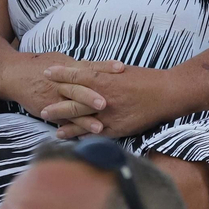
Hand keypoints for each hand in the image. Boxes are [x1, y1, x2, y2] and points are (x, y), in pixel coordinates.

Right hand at [1, 52, 117, 126]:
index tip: (121, 68)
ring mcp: (54, 99)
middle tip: (107, 103)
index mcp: (67, 68)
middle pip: (78, 90)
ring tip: (100, 128)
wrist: (14, 75)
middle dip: (91, 97)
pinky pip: (63, 122)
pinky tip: (84, 138)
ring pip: (71, 110)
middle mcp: (61, 84)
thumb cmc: (40, 65)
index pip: (89, 67)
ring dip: (85, 120)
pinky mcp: (49, 112)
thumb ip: (79, 66)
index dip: (105, 68)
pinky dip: (73, 130)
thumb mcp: (60, 60)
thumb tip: (98, 68)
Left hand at [42, 64, 175, 139]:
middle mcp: (103, 97)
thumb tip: (88, 70)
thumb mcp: (122, 71)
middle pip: (73, 100)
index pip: (76, 75)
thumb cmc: (147, 79)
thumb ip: (104, 72)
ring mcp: (108, 114)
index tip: (47, 73)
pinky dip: (82, 134)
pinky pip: (94, 132)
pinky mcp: (117, 128)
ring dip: (64, 123)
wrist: (167, 94)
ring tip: (51, 125)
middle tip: (41, 106)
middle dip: (56, 103)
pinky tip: (72, 137)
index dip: (60, 74)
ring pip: (80, 119)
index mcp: (105, 79)